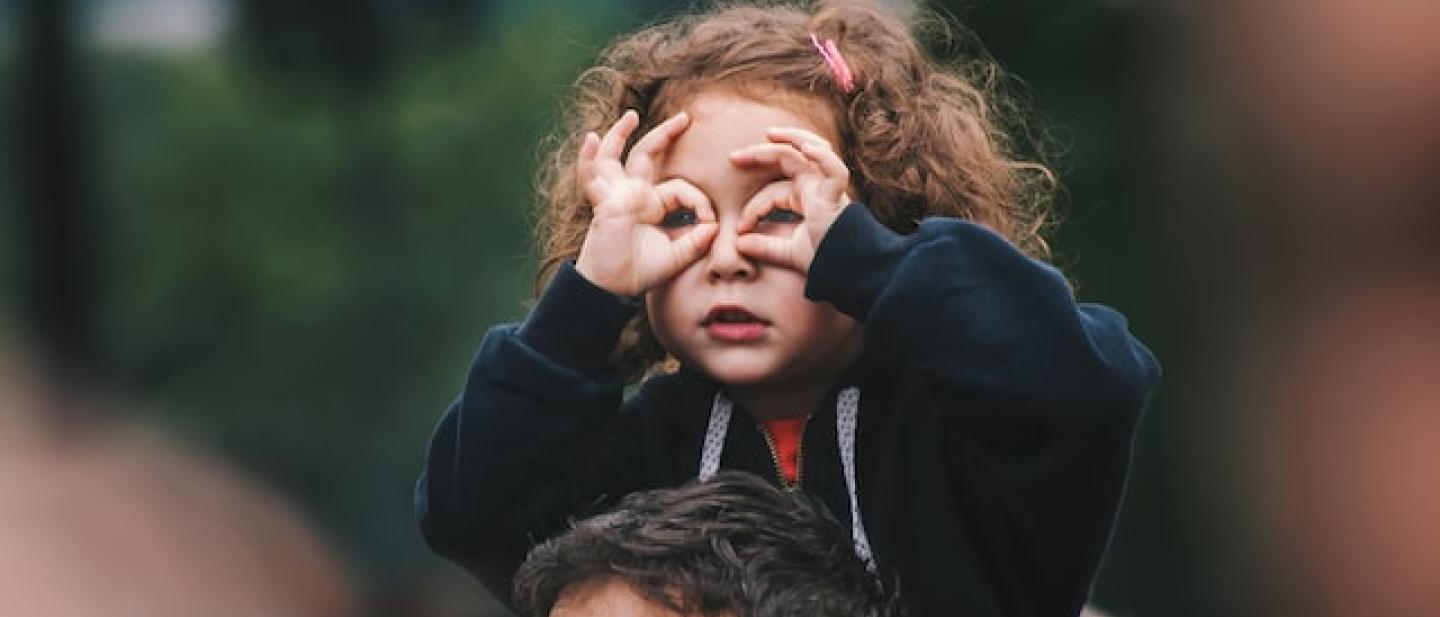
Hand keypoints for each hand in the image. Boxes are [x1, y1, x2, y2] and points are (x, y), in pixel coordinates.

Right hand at [575, 110, 718, 296]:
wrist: (612, 289)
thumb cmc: (639, 273)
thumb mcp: (677, 256)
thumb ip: (696, 241)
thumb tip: (714, 226)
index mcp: (651, 205)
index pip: (680, 188)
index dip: (700, 201)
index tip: (711, 222)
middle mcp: (632, 195)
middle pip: (647, 156)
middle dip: (665, 135)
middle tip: (685, 118)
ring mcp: (615, 196)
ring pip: (615, 157)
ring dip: (620, 134)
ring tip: (631, 115)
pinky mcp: (604, 204)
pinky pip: (592, 178)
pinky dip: (588, 158)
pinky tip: (591, 140)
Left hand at [729, 127, 850, 272]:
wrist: (848, 270)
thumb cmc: (825, 259)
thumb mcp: (788, 253)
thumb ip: (765, 247)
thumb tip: (738, 244)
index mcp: (806, 197)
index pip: (773, 192)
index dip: (754, 208)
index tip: (740, 229)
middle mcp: (816, 187)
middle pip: (787, 159)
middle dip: (760, 154)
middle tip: (733, 159)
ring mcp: (828, 187)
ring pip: (810, 150)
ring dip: (791, 138)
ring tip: (769, 134)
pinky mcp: (837, 196)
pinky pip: (834, 170)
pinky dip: (823, 157)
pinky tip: (806, 148)